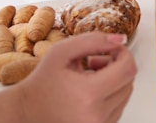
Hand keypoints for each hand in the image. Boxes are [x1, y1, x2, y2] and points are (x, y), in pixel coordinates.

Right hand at [16, 32, 136, 122]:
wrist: (26, 112)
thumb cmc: (42, 83)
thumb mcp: (62, 52)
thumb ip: (94, 40)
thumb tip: (121, 39)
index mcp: (88, 94)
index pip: (128, 69)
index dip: (124, 53)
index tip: (112, 49)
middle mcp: (96, 115)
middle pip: (129, 81)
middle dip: (117, 66)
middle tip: (94, 62)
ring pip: (126, 94)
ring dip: (114, 81)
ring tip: (90, 76)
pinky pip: (119, 107)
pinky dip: (111, 95)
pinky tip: (91, 90)